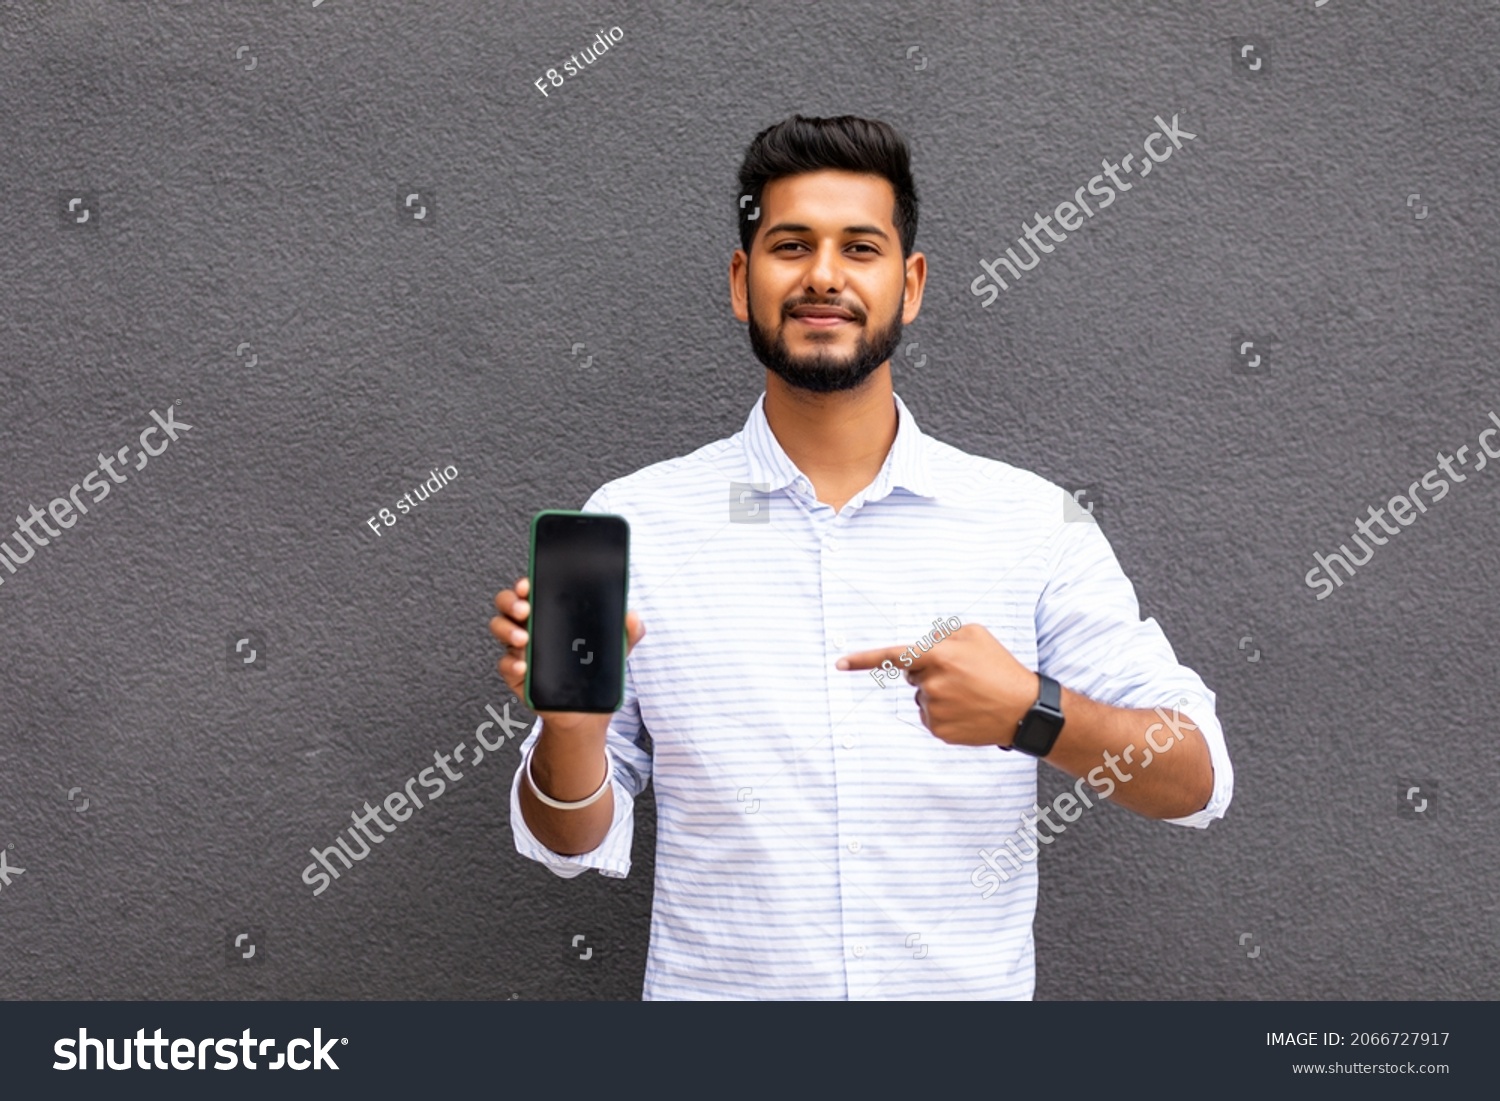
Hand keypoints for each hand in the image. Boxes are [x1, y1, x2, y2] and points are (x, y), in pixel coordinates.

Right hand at [489, 576, 645, 736]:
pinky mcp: (516, 673)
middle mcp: (531, 626)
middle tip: (525, 609)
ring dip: (507, 630)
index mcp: (552, 613)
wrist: (586, 711)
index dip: (526, 584)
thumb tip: (633, 617)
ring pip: (500, 628)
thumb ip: (628, 632)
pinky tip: (524, 666)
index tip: (530, 583)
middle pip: (508, 604)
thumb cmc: (595, 673)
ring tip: (523, 637)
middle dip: (511, 601)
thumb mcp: (616, 649)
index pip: (533, 591)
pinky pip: (504, 664)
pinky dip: (512, 664)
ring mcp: (520, 649)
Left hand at [836, 623, 1038, 747]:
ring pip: (920, 697)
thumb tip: (922, 645)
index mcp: (938, 656)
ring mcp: (933, 709)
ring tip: (969, 694)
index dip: (863, 660)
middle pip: (911, 675)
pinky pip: (929, 716)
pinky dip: (943, 713)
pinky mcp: (937, 730)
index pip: (893, 656)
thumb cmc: (1000, 668)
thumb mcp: (975, 635)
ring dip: (938, 693)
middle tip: (961, 675)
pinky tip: (966, 711)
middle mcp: (931, 683)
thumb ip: (942, 634)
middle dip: (928, 672)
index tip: (839, 664)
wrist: (1023, 709)